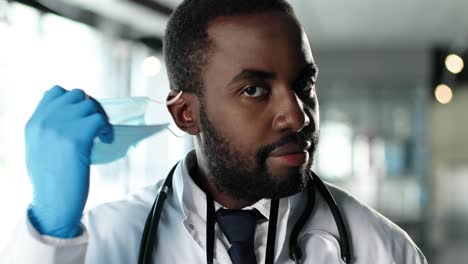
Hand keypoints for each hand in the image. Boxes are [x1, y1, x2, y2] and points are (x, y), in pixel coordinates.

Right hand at [25, 85, 112, 237]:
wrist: (52, 203)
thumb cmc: (49, 181)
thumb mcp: (38, 148)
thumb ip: (48, 128)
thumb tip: (70, 115)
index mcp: (33, 123)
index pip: (55, 92)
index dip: (73, 100)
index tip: (81, 115)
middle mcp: (44, 121)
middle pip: (76, 95)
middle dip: (90, 107)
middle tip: (96, 124)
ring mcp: (60, 128)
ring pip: (90, 105)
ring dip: (100, 118)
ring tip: (101, 134)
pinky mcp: (77, 138)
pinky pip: (99, 120)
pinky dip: (107, 129)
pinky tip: (106, 140)